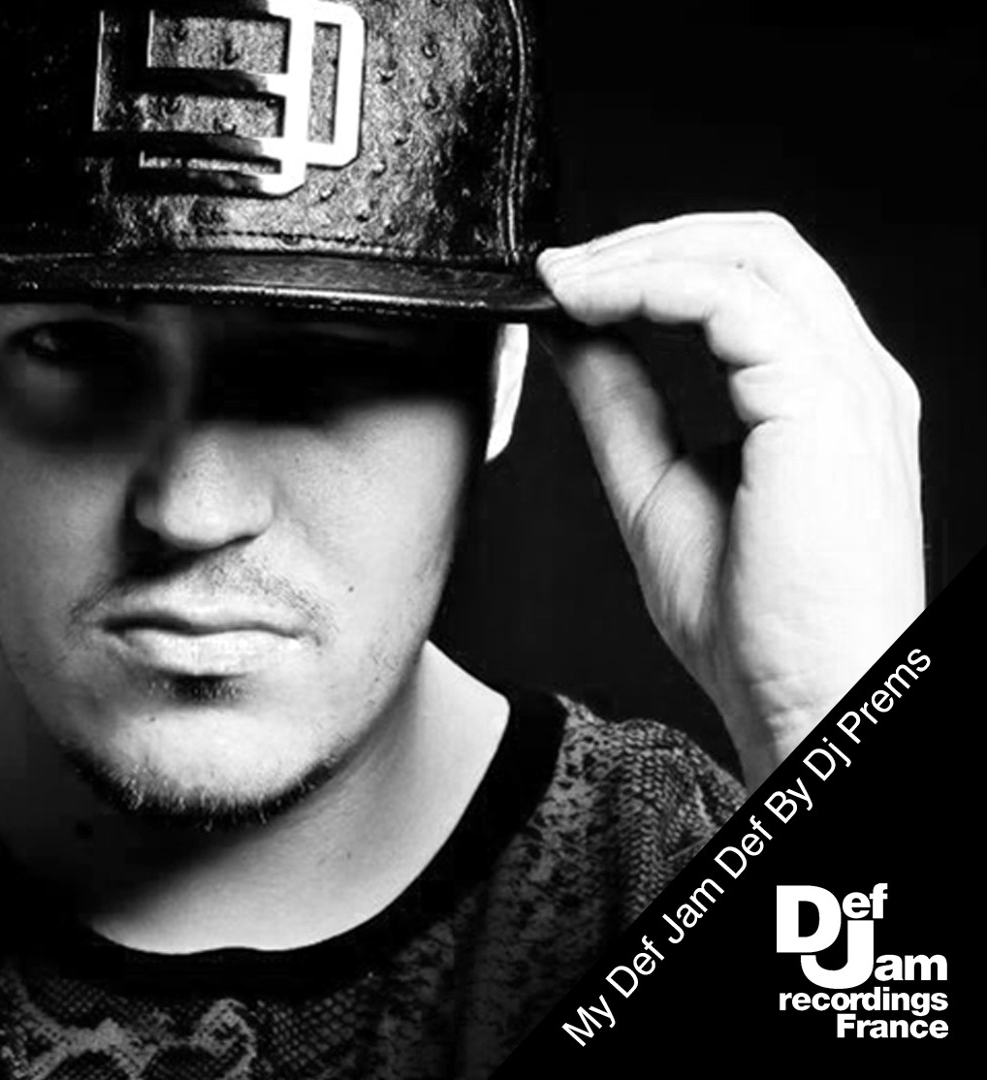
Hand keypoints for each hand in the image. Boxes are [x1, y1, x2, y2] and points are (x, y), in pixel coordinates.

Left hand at [536, 212, 923, 789]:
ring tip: (563, 282)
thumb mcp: (656, 487)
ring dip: (640, 254)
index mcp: (818, 394)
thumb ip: (623, 402)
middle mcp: (848, 374)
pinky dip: (652, 287)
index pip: (747, 281)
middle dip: (646, 240)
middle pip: (756, 243)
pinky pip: (733, 300)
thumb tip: (574, 333)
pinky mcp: (825, 402)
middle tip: (561, 269)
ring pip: (749, 252)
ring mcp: (848, 382)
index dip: (651, 264)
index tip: (567, 283)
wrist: (801, 700)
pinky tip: (592, 306)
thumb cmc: (750, 623)